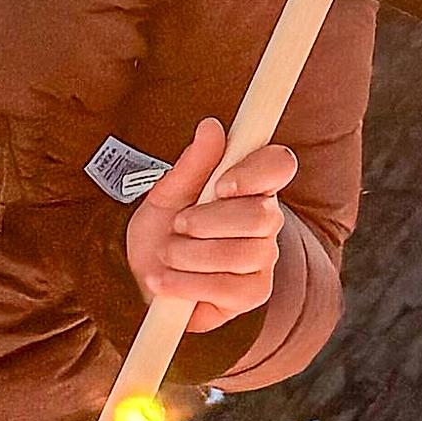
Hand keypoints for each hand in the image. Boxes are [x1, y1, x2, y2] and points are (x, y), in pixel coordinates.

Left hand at [126, 121, 298, 338]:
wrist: (141, 278)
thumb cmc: (161, 232)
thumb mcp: (167, 194)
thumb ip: (193, 164)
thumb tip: (211, 126)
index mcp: (250, 185)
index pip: (279, 165)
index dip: (254, 173)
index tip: (220, 185)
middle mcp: (265, 220)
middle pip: (261, 215)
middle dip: (208, 222)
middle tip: (178, 226)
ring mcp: (262, 259)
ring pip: (243, 253)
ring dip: (191, 255)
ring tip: (166, 256)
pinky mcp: (252, 293)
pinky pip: (227, 287)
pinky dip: (187, 283)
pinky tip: (165, 281)